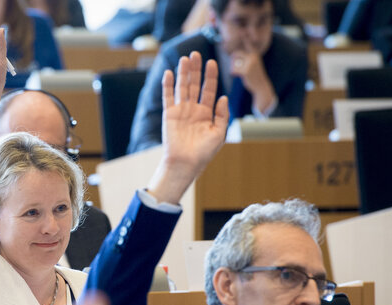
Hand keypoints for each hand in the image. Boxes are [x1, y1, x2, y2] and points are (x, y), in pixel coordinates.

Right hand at [148, 51, 227, 203]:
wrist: (185, 163)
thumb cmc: (203, 152)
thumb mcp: (219, 134)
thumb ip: (222, 115)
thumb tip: (223, 97)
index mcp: (206, 113)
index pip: (209, 90)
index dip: (211, 76)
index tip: (212, 62)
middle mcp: (193, 109)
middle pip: (194, 84)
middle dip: (196, 69)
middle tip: (196, 53)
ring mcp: (181, 111)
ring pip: (182, 87)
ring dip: (183, 73)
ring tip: (185, 58)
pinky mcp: (169, 114)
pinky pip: (168, 97)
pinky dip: (168, 85)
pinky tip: (169, 73)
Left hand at [230, 42, 275, 112]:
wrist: (261, 87)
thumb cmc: (254, 75)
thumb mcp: (251, 63)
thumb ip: (245, 57)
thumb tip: (233, 52)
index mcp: (255, 53)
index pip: (248, 42)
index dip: (244, 36)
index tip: (242, 30)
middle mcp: (253, 56)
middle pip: (235, 54)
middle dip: (233, 61)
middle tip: (238, 68)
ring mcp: (250, 63)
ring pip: (234, 61)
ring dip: (234, 68)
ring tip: (241, 72)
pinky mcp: (246, 71)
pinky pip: (233, 70)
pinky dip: (234, 73)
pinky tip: (240, 76)